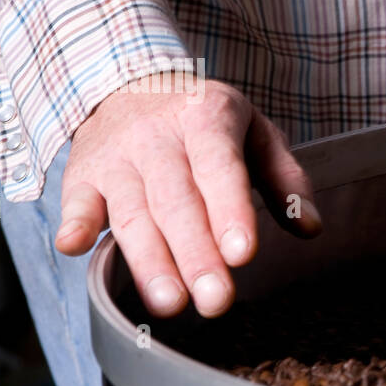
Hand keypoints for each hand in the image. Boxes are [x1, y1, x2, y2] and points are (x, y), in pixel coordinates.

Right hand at [54, 76, 322, 317]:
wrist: (131, 83)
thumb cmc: (206, 120)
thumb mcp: (256, 133)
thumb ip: (286, 180)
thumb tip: (311, 227)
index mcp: (207, 118)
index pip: (219, 168)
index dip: (229, 211)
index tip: (242, 254)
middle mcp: (156, 136)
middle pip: (176, 202)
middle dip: (195, 254)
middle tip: (215, 300)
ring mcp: (116, 156)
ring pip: (132, 212)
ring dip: (148, 260)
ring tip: (169, 303)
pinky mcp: (82, 174)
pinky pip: (75, 200)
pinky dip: (74, 222)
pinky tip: (74, 247)